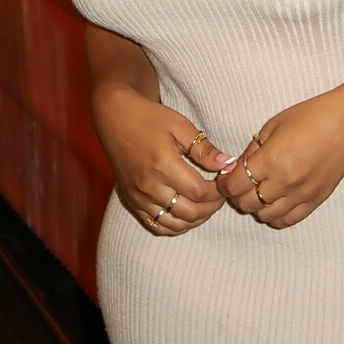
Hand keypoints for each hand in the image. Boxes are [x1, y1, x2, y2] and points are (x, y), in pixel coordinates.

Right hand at [94, 85, 236, 235]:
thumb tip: (227, 165)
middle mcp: (149, 186)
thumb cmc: (149, 118)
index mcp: (163, 165)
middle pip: (190, 212)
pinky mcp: (132, 201)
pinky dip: (176, 226)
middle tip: (220, 194)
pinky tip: (187, 214)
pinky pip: (157, 225)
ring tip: (206, 204)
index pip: (199, 192)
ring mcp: (139, 197)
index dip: (218, 191)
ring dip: (196, 219)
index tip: (225, 181)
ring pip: (175, 224)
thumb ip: (203, 149)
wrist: (116, 119)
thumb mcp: (180, 125)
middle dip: (212, 207)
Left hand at [215, 89, 343, 229]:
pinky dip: (275, 216)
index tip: (224, 180)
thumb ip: (252, 150)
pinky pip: (288, 220)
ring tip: (258, 193)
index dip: (224, 184)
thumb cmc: (310, 116)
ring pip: (265, 216)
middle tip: (239, 185)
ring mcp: (302, 194)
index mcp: (271, 159)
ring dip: (256, 207)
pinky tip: (275, 203)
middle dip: (237, 196)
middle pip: (247, 203)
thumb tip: (235, 169)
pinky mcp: (316, 200)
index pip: (235, 185)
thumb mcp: (273, 125)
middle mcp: (285, 181)